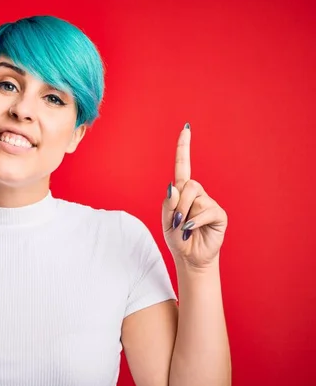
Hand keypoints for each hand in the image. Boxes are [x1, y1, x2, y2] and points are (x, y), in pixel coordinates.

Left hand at [162, 124, 227, 268]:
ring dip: (184, 214)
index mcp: (182, 191)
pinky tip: (192, 229)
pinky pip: (205, 211)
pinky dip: (194, 222)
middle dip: (177, 204)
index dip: (183, 147)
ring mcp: (209, 203)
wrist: (189, 257)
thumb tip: (173, 186)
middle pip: (186, 185)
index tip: (186, 128)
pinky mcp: (218, 214)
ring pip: (194, 198)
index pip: (182, 165)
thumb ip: (168, 203)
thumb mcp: (166, 221)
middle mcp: (197, 193)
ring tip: (185, 227)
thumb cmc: (177, 238)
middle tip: (177, 221)